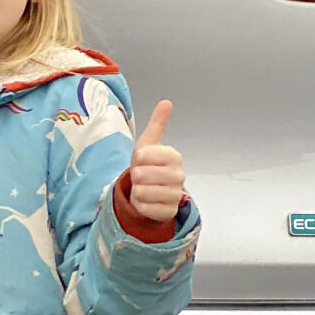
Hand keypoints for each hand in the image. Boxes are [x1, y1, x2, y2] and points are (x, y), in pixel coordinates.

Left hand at [128, 100, 185, 221]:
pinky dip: (139, 205)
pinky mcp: (169, 211)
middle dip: (135, 176)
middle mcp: (179, 175)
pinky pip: (144, 207)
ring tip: (144, 187)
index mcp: (174, 156)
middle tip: (142, 176)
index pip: (143, 155)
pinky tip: (146, 200)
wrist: (151, 189)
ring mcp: (176, 194)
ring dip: (136, 191)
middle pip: (141, 175)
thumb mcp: (148, 143)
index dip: (136, 158)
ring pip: (142, 192)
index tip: (141, 160)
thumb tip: (166, 102)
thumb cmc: (148, 164)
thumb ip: (157, 123)